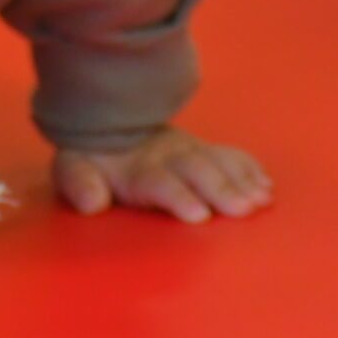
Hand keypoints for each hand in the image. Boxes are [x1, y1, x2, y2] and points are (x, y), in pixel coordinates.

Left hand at [55, 126, 273, 221]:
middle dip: (221, 189)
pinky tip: (266, 187)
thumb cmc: (93, 159)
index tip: (199, 215)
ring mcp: (190, 150)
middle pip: (197, 170)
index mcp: (136, 168)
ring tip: (262, 200)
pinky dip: (249, 170)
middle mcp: (168, 157)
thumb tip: (93, 203)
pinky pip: (230, 156)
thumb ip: (79, 183)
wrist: (110, 122)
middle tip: (243, 210)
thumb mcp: (72, 169)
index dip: (178, 196)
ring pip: (218, 162)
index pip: (158, 180)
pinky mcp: (205, 150)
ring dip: (241, 181)